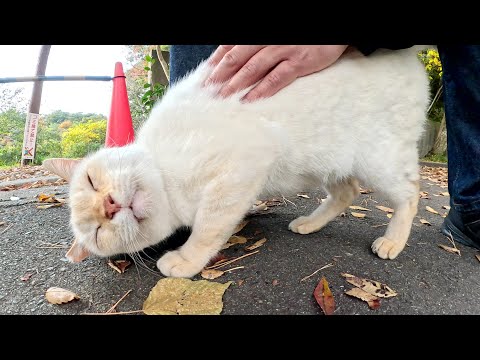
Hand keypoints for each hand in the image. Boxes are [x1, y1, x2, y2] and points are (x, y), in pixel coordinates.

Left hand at [205, 45, 348, 101]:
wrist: (334, 32)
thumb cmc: (301, 37)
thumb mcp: (275, 37)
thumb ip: (256, 47)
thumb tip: (234, 61)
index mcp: (259, 34)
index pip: (230, 47)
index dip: (215, 63)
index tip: (204, 78)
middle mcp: (268, 39)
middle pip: (237, 57)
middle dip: (220, 76)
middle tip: (207, 93)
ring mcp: (283, 50)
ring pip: (253, 68)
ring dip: (235, 84)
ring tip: (223, 99)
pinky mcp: (299, 62)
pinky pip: (276, 77)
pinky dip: (261, 90)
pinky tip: (250, 100)